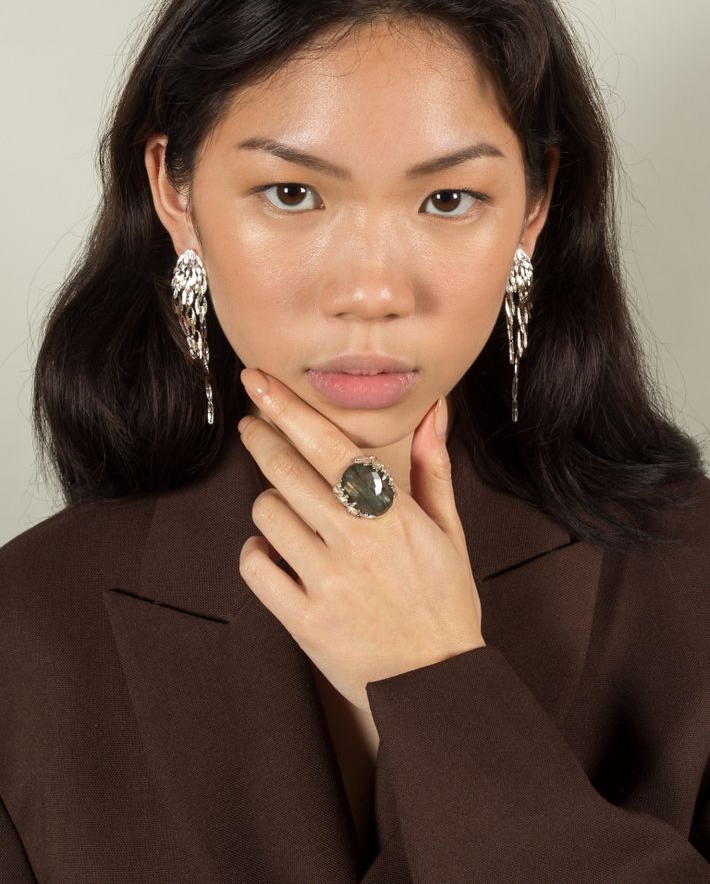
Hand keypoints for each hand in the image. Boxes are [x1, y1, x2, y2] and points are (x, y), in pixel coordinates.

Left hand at [237, 368, 485, 711]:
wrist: (436, 683)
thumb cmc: (443, 602)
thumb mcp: (449, 532)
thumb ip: (433, 467)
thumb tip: (433, 411)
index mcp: (391, 515)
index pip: (329, 446)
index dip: (288, 408)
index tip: (259, 381)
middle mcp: (354, 542)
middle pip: (284, 470)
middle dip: (261, 438)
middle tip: (253, 426)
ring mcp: (325, 581)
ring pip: (266, 514)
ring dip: (269, 503)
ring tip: (288, 510)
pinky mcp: (302, 619)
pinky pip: (254, 566)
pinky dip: (257, 552)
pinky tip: (276, 552)